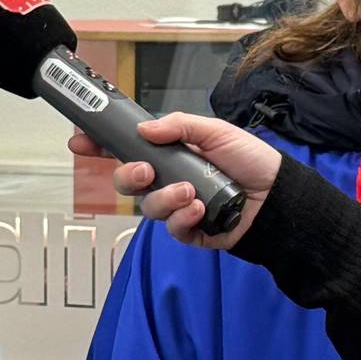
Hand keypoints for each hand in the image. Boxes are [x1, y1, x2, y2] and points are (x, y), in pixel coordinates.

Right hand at [68, 113, 277, 249]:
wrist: (280, 196)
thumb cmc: (251, 161)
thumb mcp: (216, 132)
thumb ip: (180, 127)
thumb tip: (143, 130)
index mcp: (170, 154)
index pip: (127, 149)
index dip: (100, 146)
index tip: (80, 142)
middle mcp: (169, 180)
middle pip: (128, 182)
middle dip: (127, 176)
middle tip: (144, 171)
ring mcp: (178, 208)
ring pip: (149, 207)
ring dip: (164, 198)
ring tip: (190, 192)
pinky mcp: (192, 232)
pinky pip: (172, 229)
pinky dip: (182, 218)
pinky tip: (199, 209)